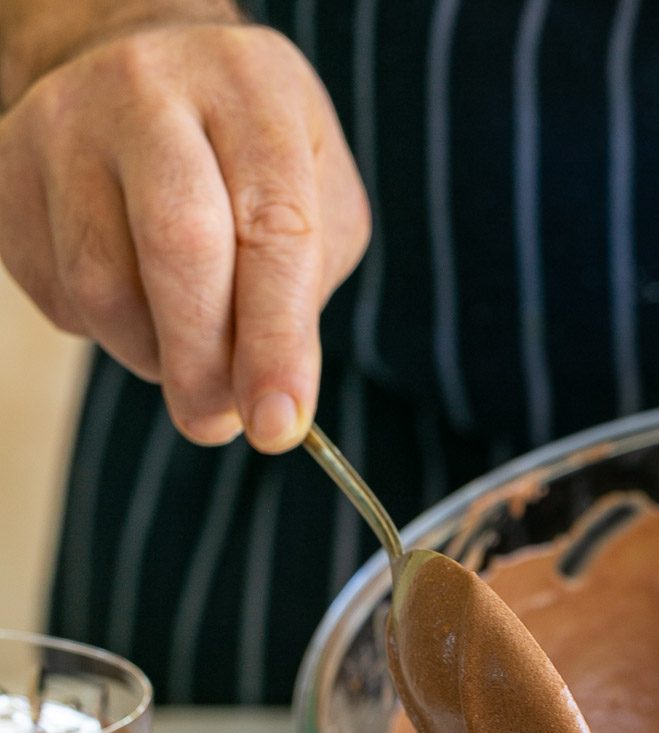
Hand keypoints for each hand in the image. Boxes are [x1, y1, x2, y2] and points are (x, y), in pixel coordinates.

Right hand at [0, 22, 370, 450]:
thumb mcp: (318, 196)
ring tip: (185, 348)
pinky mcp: (7, 172)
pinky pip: (58, 294)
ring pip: (104, 286)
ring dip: (154, 354)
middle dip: (204, 364)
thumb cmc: (248, 155)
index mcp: (250, 89)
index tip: (278, 424)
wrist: (142, 73)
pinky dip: (106, 331)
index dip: (277, 342)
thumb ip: (306, 291)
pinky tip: (135, 300)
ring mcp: (65, 124)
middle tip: (217, 423)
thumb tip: (270, 400)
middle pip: (177, 247)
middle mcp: (150, 89)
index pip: (272, 229)